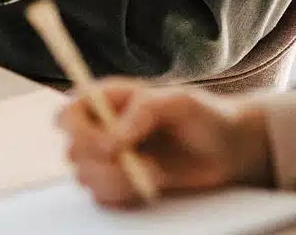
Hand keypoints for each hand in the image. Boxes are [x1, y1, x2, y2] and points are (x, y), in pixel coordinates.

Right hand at [59, 79, 272, 208]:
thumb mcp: (180, 102)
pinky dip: (125, 194)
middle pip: (71, 150)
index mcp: (111, 98)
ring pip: (85, 177)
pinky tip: (152, 181)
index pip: (70, 111)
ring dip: (119, 180)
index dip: (78, 131)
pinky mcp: (120, 183)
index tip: (110, 146)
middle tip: (135, 159)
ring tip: (154, 168)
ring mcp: (110, 157)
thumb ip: (145, 110)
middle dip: (102, 162)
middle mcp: (104, 126)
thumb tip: (113, 139)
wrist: (226, 149)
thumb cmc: (205, 115)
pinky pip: (102, 197)